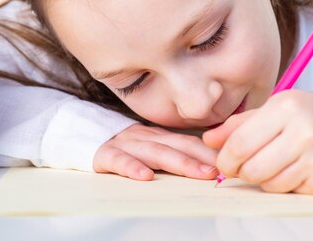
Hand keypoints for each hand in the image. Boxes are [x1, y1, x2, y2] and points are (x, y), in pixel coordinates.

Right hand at [93, 123, 217, 180]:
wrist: (84, 136)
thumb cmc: (124, 148)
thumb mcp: (150, 146)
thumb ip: (173, 153)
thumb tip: (209, 165)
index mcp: (158, 136)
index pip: (188, 141)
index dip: (208, 150)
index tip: (228, 159)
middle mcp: (145, 137)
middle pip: (176, 145)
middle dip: (200, 157)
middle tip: (219, 169)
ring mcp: (125, 144)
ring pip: (154, 152)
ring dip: (178, 162)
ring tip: (197, 172)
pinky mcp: (105, 155)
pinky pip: (119, 161)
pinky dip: (132, 168)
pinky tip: (145, 177)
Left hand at [203, 91, 312, 194]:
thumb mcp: (283, 106)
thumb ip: (243, 123)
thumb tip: (209, 140)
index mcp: (287, 107)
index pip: (239, 143)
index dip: (226, 159)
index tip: (226, 163)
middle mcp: (303, 132)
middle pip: (251, 169)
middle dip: (242, 172)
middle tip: (247, 166)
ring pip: (269, 185)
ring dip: (266, 179)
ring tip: (279, 163)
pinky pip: (291, 193)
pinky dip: (288, 185)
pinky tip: (300, 169)